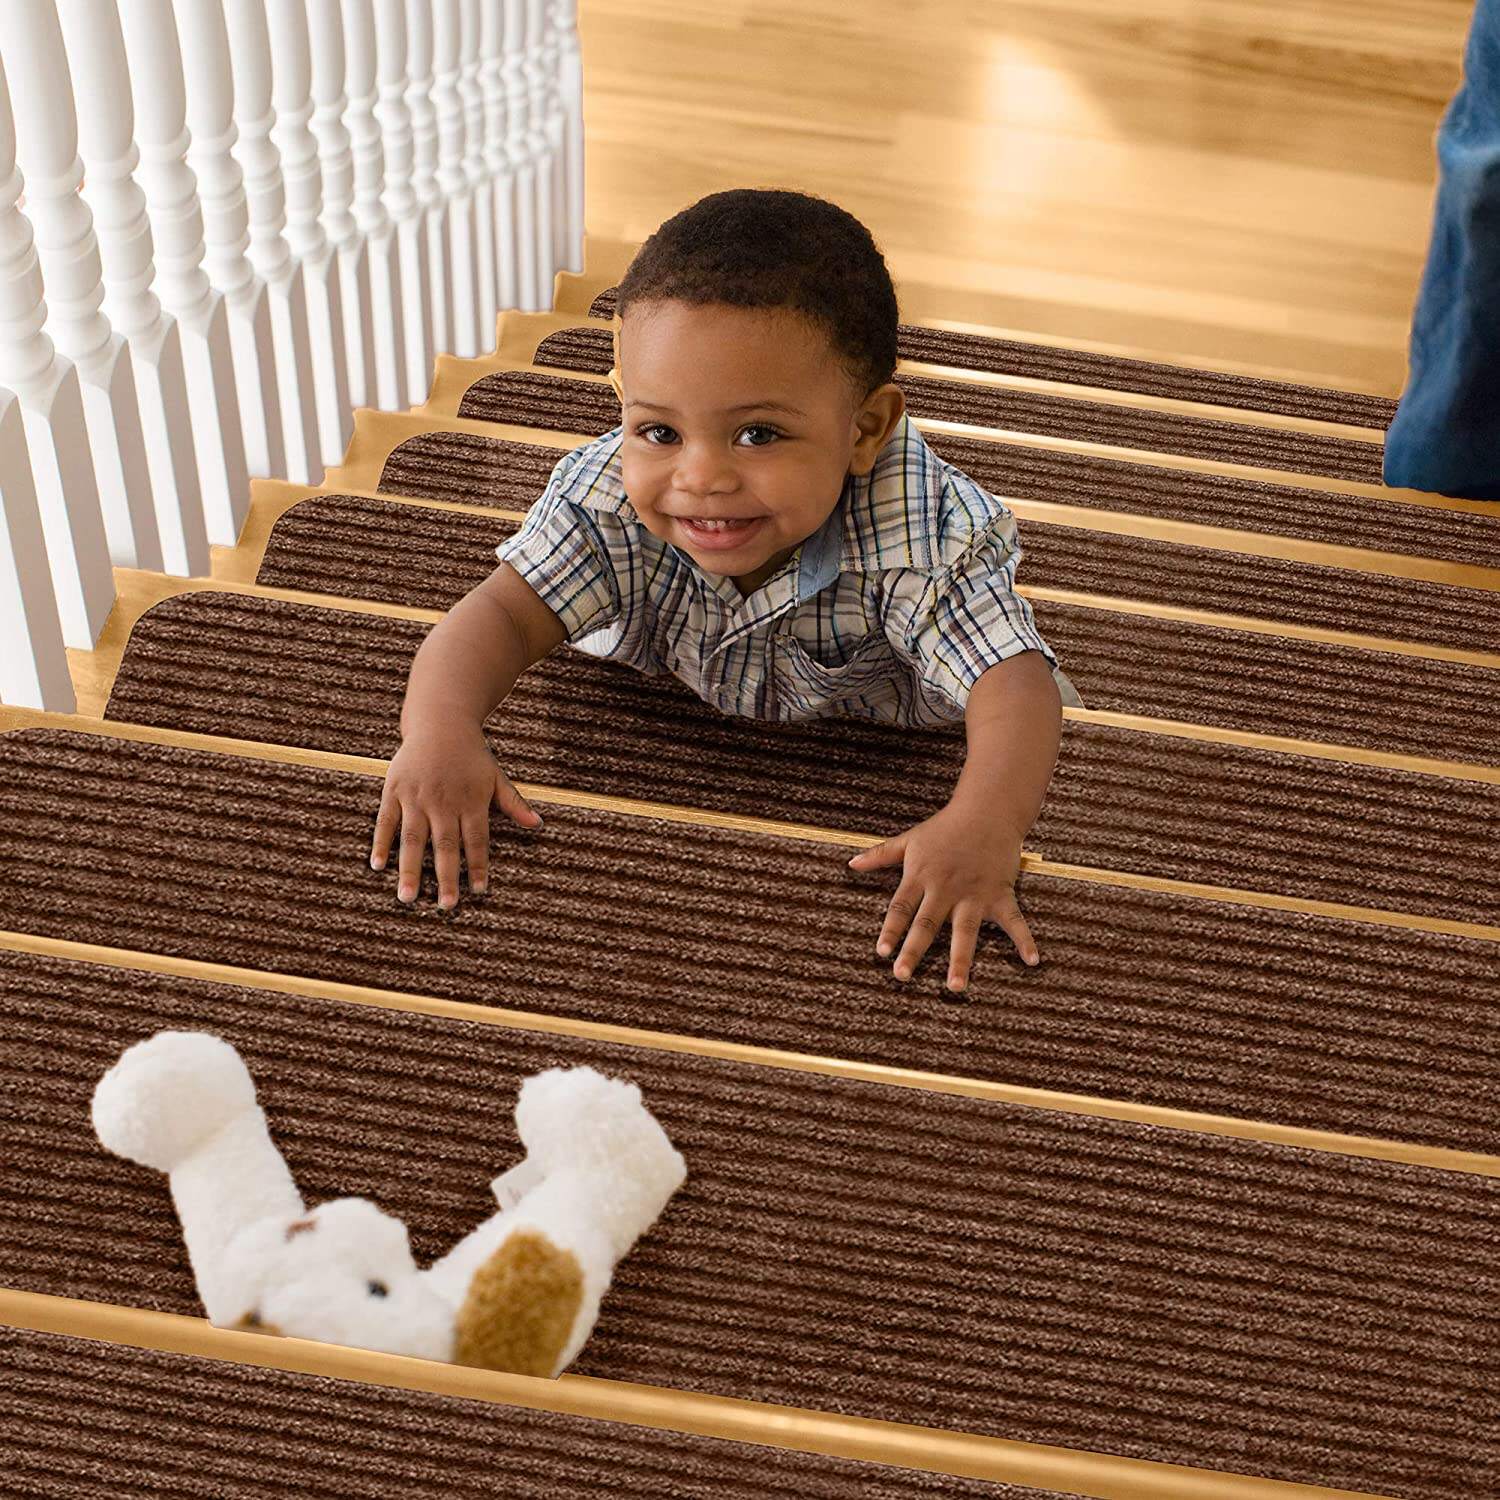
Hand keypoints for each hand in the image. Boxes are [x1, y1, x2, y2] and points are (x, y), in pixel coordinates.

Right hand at [369, 724, 542, 908]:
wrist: (440, 722)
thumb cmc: (472, 755)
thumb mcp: (496, 777)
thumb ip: (513, 803)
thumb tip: (538, 825)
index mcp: (471, 801)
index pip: (477, 840)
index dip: (478, 865)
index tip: (479, 891)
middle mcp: (444, 802)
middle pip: (446, 845)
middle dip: (447, 877)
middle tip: (446, 907)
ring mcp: (417, 797)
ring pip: (413, 839)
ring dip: (410, 870)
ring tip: (408, 898)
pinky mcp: (394, 790)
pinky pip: (386, 821)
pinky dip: (381, 842)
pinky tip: (377, 865)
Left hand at [845, 800, 1038, 989]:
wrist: (987, 810)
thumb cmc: (946, 826)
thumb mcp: (910, 839)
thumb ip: (880, 855)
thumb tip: (851, 863)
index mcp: (921, 877)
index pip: (901, 907)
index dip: (890, 930)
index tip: (881, 952)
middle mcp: (945, 889)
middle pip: (926, 924)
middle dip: (914, 951)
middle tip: (902, 976)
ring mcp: (974, 894)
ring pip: (965, 931)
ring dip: (960, 959)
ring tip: (955, 987)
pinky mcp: (1000, 894)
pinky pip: (1014, 921)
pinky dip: (1024, 940)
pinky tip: (1032, 961)